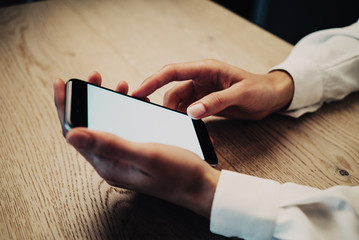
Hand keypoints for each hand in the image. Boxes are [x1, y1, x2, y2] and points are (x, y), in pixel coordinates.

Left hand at [53, 72, 219, 217]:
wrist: (200, 186)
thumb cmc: (179, 172)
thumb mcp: (146, 155)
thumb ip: (111, 144)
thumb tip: (72, 134)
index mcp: (108, 163)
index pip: (75, 132)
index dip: (65, 107)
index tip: (61, 83)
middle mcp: (111, 161)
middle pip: (88, 127)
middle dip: (89, 99)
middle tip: (96, 77)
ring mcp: (123, 158)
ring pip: (106, 126)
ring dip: (109, 104)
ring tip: (120, 86)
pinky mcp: (134, 154)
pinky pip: (121, 130)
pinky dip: (124, 113)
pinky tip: (134, 103)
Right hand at [133, 59, 293, 119]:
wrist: (271, 97)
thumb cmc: (259, 90)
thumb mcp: (240, 94)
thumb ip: (216, 102)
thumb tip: (191, 112)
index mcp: (205, 70)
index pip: (172, 72)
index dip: (152, 81)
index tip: (137, 92)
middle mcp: (200, 80)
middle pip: (172, 93)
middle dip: (167, 109)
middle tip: (167, 125)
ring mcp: (201, 92)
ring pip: (179, 105)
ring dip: (179, 119)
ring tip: (186, 132)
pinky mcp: (205, 104)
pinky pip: (190, 113)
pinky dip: (189, 123)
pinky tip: (197, 133)